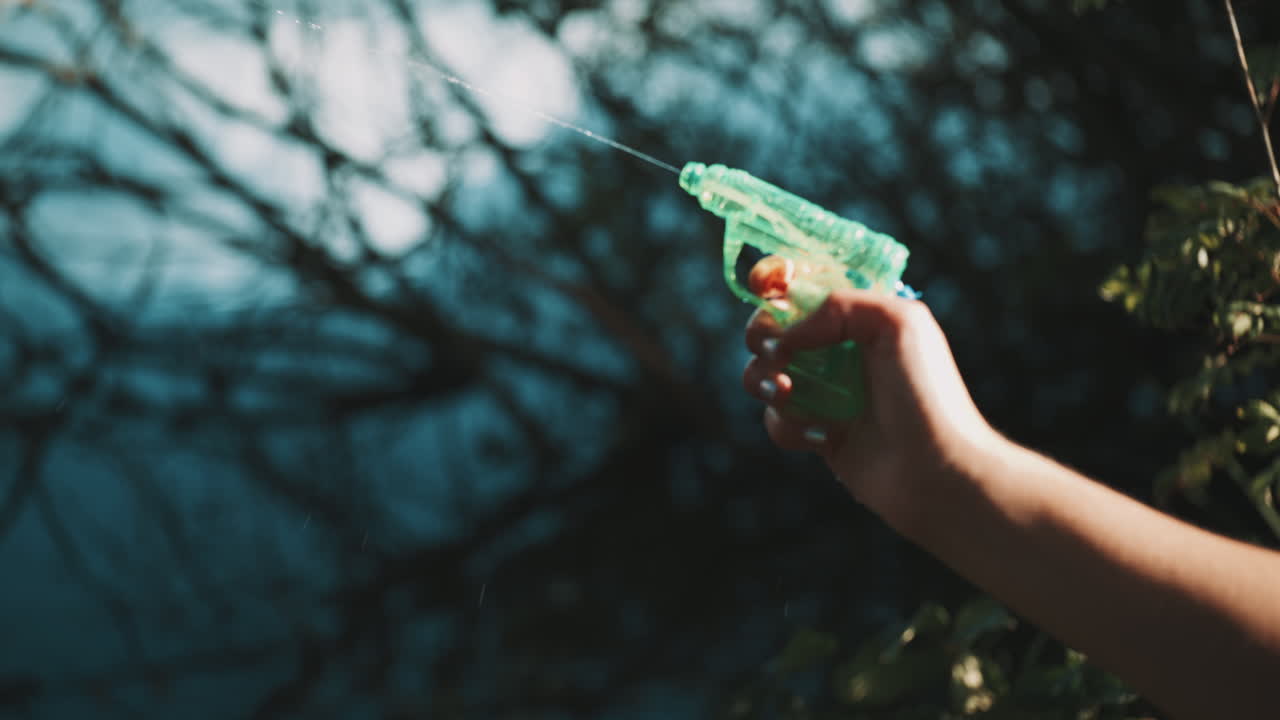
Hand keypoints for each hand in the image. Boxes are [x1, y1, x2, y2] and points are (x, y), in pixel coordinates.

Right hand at [742, 289, 996, 524]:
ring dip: (764, 380)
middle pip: (771, 325)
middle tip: (776, 351)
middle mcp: (838, 350)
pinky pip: (776, 420)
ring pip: (762, 373)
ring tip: (786, 393)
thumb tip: (786, 336)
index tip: (763, 284)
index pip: (806, 283)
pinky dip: (790, 426)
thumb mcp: (897, 321)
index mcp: (860, 315)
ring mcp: (824, 391)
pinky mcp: (815, 431)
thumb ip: (838, 306)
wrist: (935, 469)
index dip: (776, 278)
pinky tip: (825, 436)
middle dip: (762, 333)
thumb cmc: (927, 392)